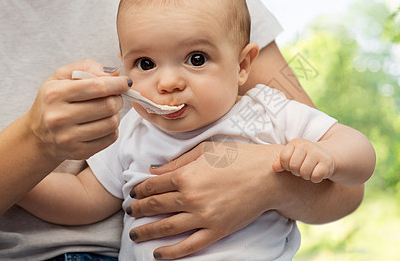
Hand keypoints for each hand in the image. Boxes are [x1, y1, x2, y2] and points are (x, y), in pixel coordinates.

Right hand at [23, 60, 129, 161]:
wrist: (38, 135)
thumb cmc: (54, 101)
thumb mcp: (62, 76)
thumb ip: (88, 67)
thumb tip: (115, 73)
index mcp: (55, 94)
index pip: (97, 87)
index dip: (117, 84)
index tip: (125, 82)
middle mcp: (59, 117)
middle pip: (108, 105)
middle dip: (117, 99)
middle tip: (114, 97)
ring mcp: (68, 137)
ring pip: (112, 123)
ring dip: (115, 114)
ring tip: (106, 111)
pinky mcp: (78, 152)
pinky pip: (110, 138)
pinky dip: (112, 129)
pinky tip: (102, 124)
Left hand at [127, 142, 282, 258]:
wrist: (269, 176)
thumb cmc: (240, 157)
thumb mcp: (206, 149)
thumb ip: (178, 161)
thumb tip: (153, 170)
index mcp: (186, 174)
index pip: (152, 186)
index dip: (139, 191)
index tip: (133, 194)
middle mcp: (191, 196)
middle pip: (155, 206)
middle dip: (138, 210)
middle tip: (130, 211)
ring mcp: (203, 216)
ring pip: (166, 227)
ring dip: (146, 232)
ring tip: (135, 234)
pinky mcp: (216, 230)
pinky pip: (188, 245)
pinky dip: (170, 252)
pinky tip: (157, 254)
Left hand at [272, 138, 334, 182]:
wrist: (327, 157)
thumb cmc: (305, 159)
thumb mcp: (292, 157)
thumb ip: (281, 161)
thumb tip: (274, 168)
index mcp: (296, 143)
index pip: (284, 158)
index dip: (286, 166)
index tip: (291, 166)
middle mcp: (307, 145)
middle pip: (293, 166)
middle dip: (296, 172)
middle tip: (302, 169)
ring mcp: (317, 153)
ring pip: (304, 173)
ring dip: (306, 176)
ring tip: (309, 171)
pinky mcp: (327, 163)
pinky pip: (315, 176)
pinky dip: (315, 179)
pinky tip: (317, 174)